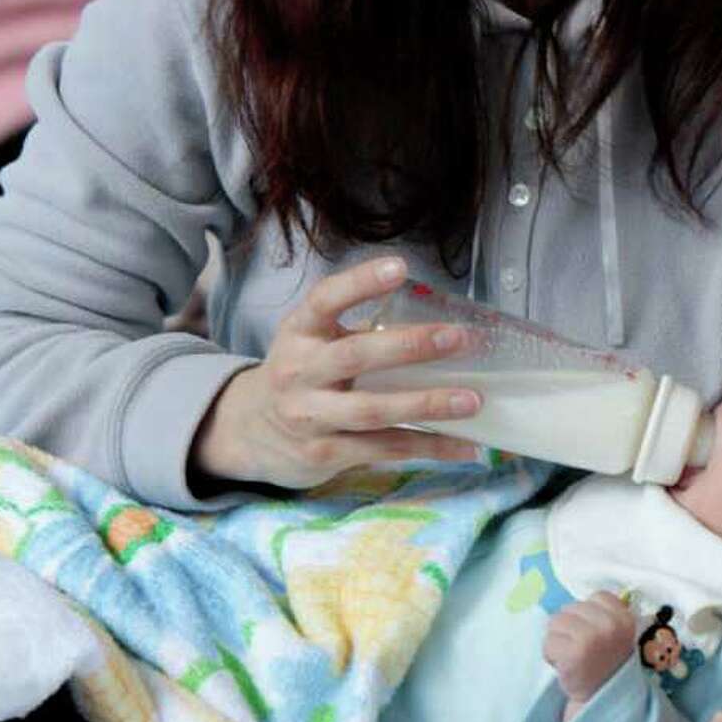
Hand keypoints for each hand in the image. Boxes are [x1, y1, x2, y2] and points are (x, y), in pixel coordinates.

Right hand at [190, 257, 480, 490]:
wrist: (250, 431)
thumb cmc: (302, 374)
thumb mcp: (312, 341)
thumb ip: (357, 329)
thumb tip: (439, 320)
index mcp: (300, 332)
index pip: (325, 299)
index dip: (361, 282)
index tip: (400, 268)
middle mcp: (299, 371)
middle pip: (356, 355)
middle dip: (409, 346)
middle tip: (457, 338)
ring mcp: (309, 416)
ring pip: (373, 410)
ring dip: (427, 405)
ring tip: (472, 400)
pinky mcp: (324, 453)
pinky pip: (383, 449)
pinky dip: (428, 447)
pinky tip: (465, 445)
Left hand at [544, 592, 636, 704]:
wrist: (603, 703)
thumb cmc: (605, 666)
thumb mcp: (616, 636)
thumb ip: (604, 616)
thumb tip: (575, 597)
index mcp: (624, 619)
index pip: (597, 597)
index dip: (587, 616)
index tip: (593, 636)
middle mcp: (611, 626)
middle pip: (571, 608)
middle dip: (569, 629)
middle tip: (581, 651)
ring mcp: (592, 638)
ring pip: (556, 622)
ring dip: (557, 641)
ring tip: (571, 658)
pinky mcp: (574, 653)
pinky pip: (548, 642)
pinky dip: (551, 655)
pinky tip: (564, 667)